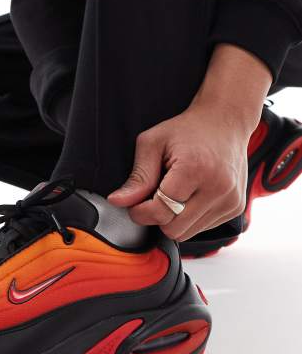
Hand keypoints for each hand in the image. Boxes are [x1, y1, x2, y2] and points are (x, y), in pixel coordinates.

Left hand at [108, 44, 272, 240]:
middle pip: (173, 229)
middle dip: (158, 216)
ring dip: (174, 219)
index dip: (140, 212)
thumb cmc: (186, 130)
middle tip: (155, 195)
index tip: (135, 203)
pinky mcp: (237, 207)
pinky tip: (192, 195)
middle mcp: (218, 187)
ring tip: (176, 192)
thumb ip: (137, 177)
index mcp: (195, 169)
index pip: (160, 211)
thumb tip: (116, 201)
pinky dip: (190, 218)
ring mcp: (231, 199)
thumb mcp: (152, 143)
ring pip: (187, 233)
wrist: (225, 120)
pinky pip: (202, 228)